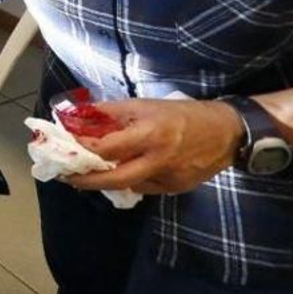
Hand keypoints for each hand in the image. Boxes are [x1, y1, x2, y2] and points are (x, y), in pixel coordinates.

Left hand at [65, 98, 242, 194]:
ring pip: (129, 184)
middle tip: (67, 176)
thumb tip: (79, 116)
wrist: (227, 133)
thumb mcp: (145, 105)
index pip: (108, 147)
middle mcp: (159, 159)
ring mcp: (169, 177)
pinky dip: (130, 180)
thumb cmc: (182, 113)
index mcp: (151, 133)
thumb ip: (111, 113)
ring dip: (106, 181)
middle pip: (115, 178)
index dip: (83, 148)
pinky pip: (145, 186)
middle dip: (87, 180)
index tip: (65, 146)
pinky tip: (123, 171)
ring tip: (89, 173)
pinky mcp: (177, 188)